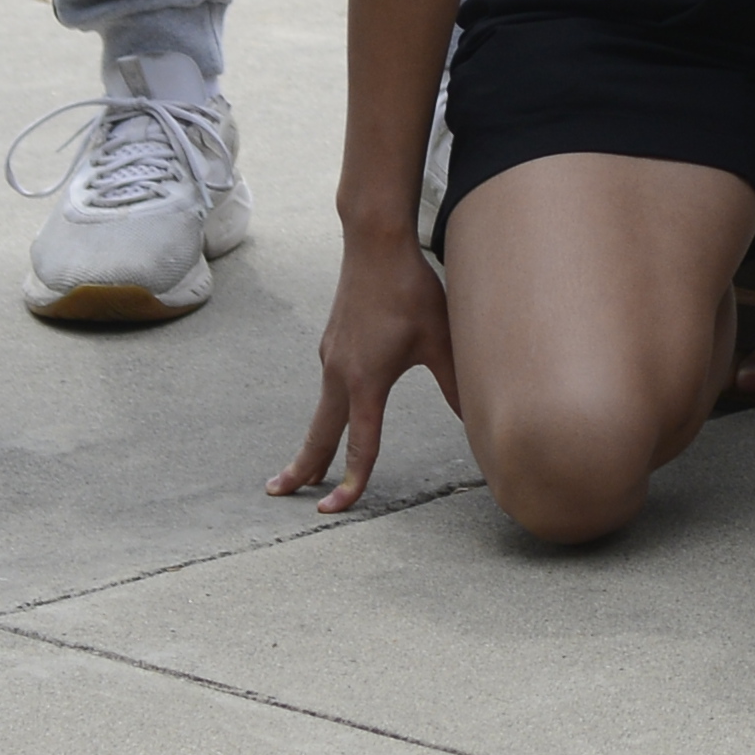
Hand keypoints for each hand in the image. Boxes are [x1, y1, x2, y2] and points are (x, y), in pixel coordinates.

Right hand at [275, 220, 456, 508]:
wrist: (374, 243)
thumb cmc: (411, 290)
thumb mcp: (440, 339)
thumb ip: (456, 383)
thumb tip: (477, 418)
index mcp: (365, 382)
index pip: (359, 445)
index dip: (349, 482)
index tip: (332, 510)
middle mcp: (339, 374)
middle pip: (319, 434)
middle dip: (301, 468)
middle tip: (277, 494)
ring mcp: (331, 356)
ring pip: (322, 410)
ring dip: (312, 440)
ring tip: (303, 466)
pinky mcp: (333, 341)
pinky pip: (329, 385)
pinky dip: (327, 409)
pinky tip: (337, 409)